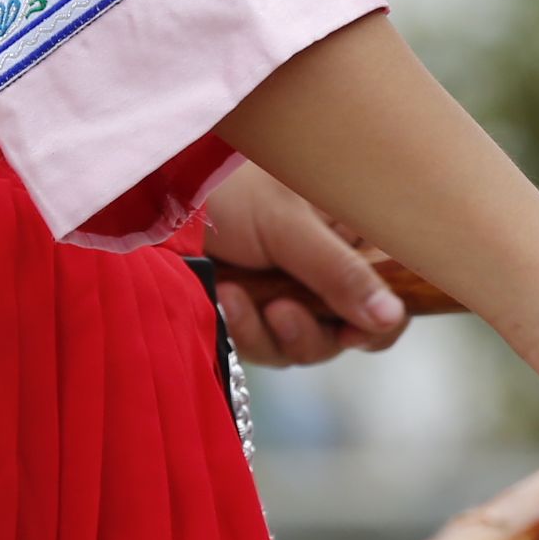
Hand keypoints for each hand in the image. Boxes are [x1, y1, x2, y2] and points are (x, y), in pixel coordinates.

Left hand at [204, 163, 409, 366]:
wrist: (147, 204)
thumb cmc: (224, 190)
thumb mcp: (287, 226)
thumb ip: (342, 274)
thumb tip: (391, 317)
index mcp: (350, 231)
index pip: (391, 288)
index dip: (380, 319)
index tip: (353, 333)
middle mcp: (326, 266)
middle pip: (351, 330)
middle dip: (313, 331)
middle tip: (283, 312)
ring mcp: (290, 293)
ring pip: (307, 346)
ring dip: (273, 332)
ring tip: (240, 298)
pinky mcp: (253, 317)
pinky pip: (266, 349)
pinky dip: (244, 331)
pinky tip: (223, 298)